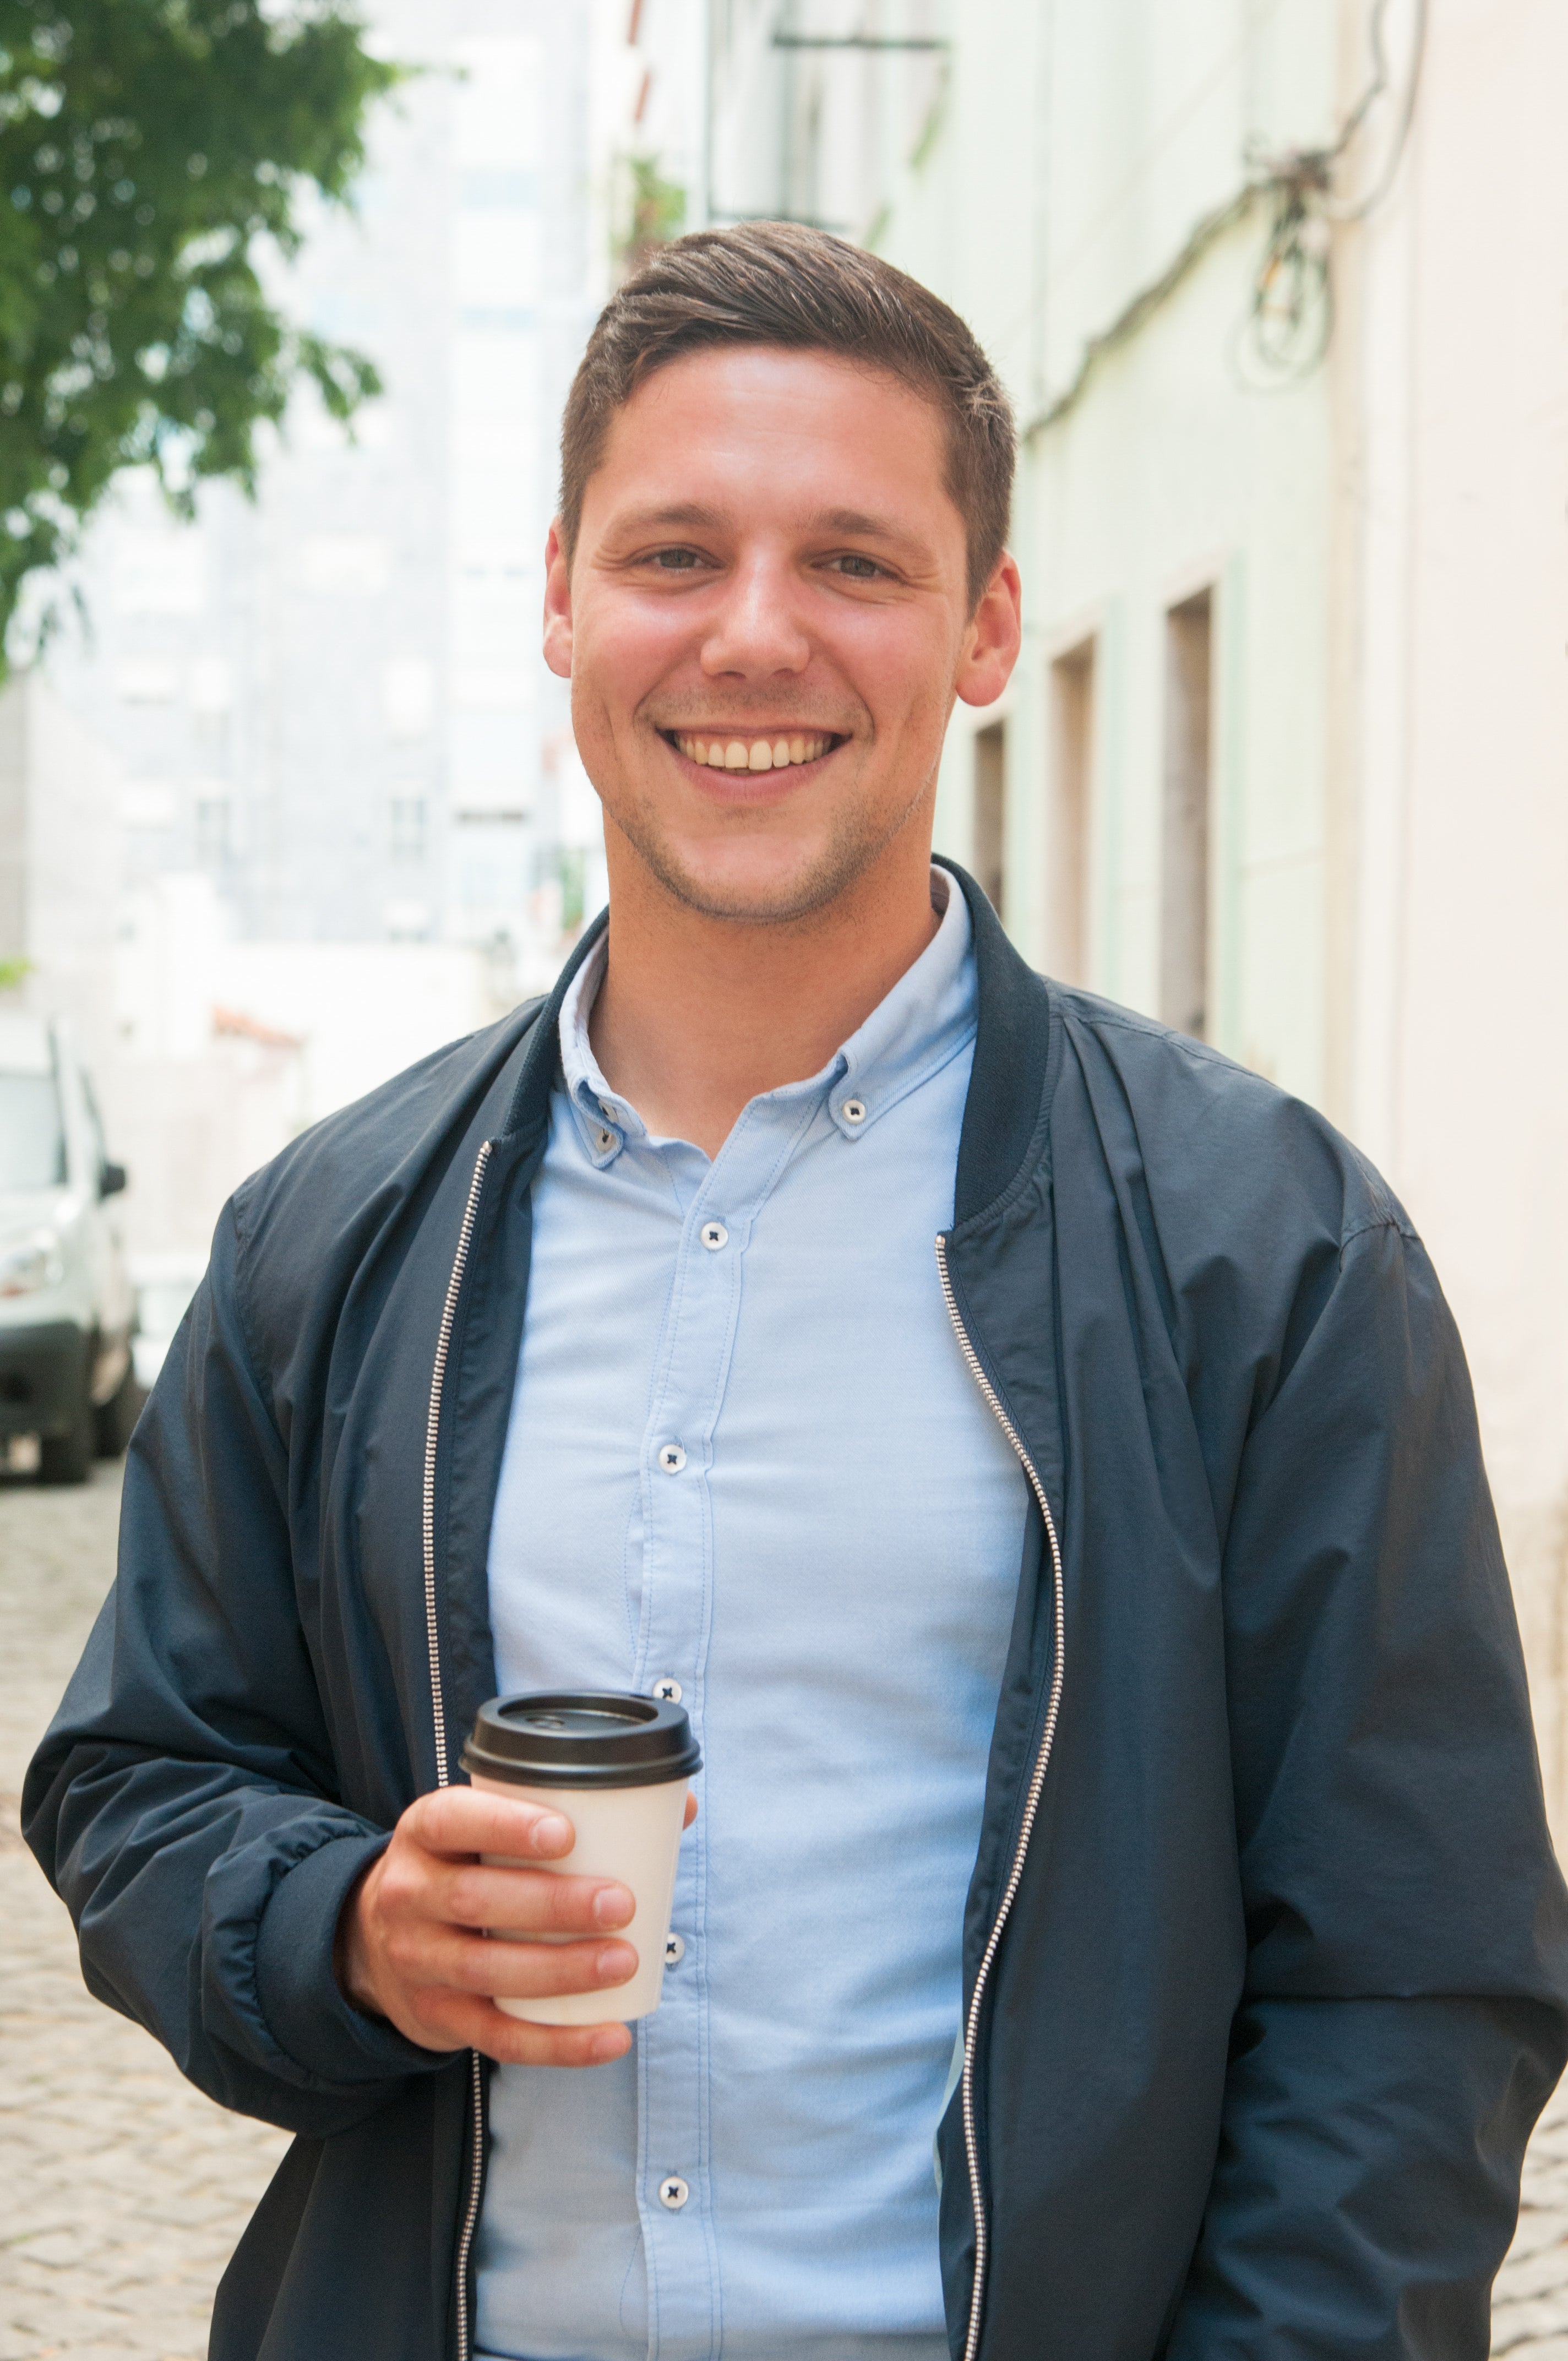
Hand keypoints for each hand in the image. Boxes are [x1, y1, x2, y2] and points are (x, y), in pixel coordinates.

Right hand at [335, 1785, 696, 2067]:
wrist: (373, 1939)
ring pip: (486, 1971)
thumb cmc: (462, 1867)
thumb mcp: (483, 1829)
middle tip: (620, 1903)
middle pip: (474, 1900)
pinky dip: (559, 2043)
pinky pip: (499, 2038)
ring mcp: (419, 1961)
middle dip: (552, 1904)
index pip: (454, 1820)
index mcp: (425, 1833)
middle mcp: (410, 1895)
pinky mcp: (439, 2017)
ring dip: (560, 1971)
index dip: (506, 1825)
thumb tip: (677, 1806)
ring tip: (623, 1961)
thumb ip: (567, 1811)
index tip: (566, 1833)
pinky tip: (610, 2036)